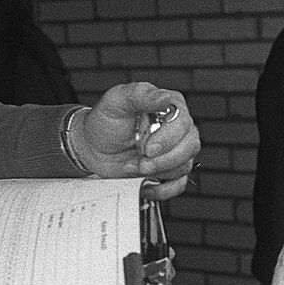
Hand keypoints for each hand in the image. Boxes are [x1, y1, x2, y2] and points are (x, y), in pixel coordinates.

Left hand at [68, 83, 199, 200]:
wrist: (93, 146)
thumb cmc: (105, 120)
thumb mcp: (116, 101)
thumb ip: (139, 94)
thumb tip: (164, 97)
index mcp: (169, 106)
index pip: (183, 122)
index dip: (168, 138)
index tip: (148, 148)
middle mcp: (176, 128)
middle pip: (190, 146)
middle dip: (164, 160)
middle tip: (142, 162)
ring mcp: (174, 151)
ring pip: (185, 166)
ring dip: (159, 172)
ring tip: (134, 167)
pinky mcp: (168, 171)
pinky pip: (179, 184)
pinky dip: (163, 190)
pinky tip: (145, 184)